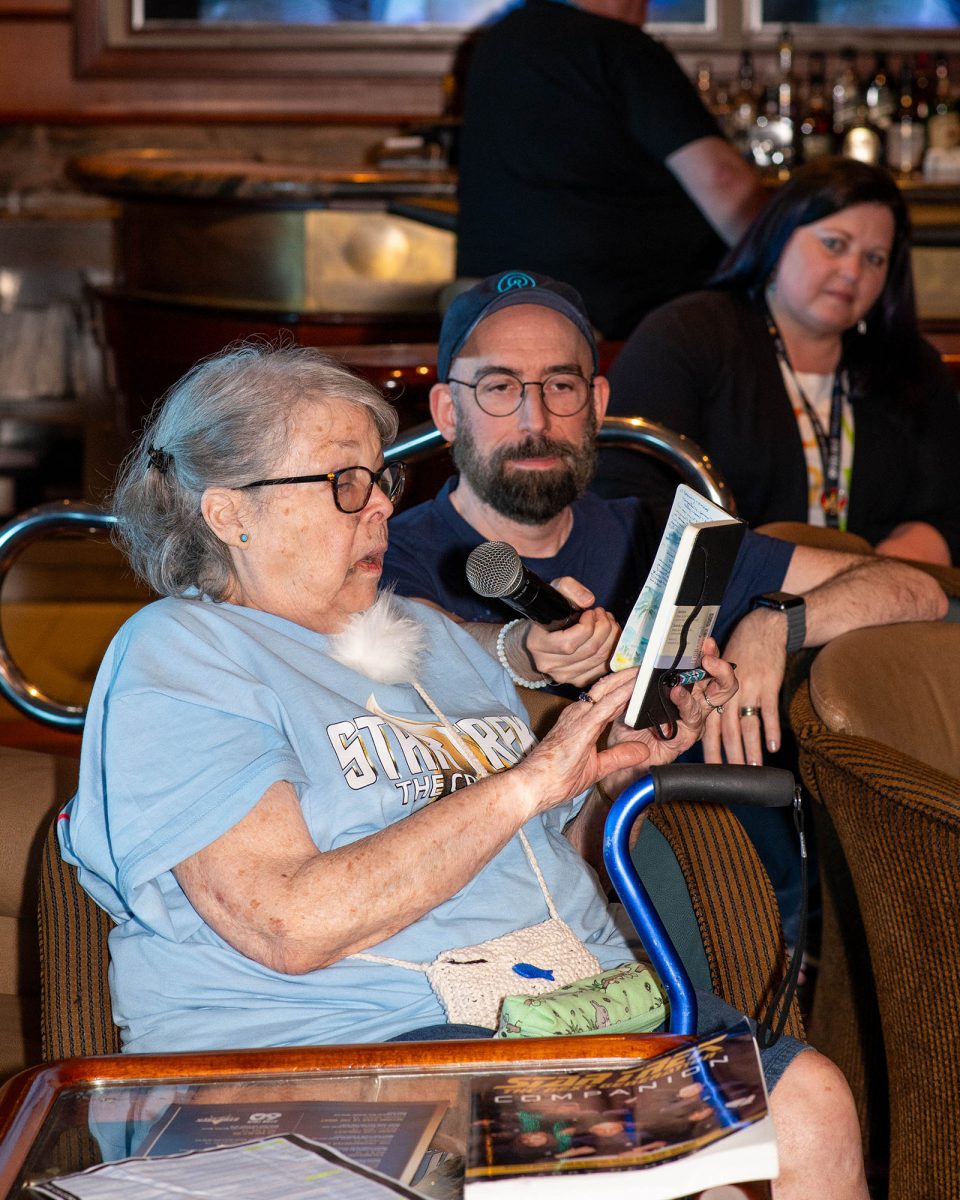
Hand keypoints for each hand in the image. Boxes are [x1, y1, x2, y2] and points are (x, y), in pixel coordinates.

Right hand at [515, 667, 653, 815]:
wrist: (533, 785)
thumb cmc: (555, 777)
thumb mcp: (597, 767)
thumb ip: (620, 756)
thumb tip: (644, 750)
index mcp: (581, 722)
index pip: (608, 699)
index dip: (626, 690)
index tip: (643, 683)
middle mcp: (579, 714)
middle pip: (607, 688)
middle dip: (628, 677)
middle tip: (647, 669)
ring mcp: (578, 717)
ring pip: (608, 691)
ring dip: (627, 680)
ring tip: (646, 671)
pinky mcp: (581, 725)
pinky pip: (606, 705)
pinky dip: (622, 694)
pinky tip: (635, 687)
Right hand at [524, 577, 620, 686]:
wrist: (541, 637)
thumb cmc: (549, 613)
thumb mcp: (554, 592)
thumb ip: (569, 588)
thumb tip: (588, 600)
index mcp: (538, 644)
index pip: (570, 643)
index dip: (588, 626)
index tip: (590, 612)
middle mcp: (549, 664)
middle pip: (589, 650)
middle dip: (604, 628)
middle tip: (603, 614)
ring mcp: (563, 676)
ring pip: (599, 659)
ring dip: (611, 638)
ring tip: (608, 623)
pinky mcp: (577, 681)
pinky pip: (603, 668)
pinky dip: (612, 651)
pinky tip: (609, 637)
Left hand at [604, 638, 738, 796]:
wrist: (617, 758)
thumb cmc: (627, 725)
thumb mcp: (634, 693)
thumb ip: (644, 677)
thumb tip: (650, 654)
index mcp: (685, 692)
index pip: (707, 669)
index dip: (710, 653)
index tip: (704, 639)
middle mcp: (693, 707)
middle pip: (723, 684)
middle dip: (721, 666)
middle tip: (709, 651)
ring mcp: (691, 723)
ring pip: (715, 700)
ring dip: (710, 679)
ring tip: (698, 666)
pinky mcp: (684, 740)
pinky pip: (692, 721)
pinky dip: (686, 704)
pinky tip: (677, 693)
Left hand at [703, 610, 785, 764]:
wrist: (762, 629)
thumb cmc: (740, 652)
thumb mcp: (720, 671)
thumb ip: (715, 696)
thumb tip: (713, 725)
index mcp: (715, 692)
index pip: (710, 726)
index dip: (711, 749)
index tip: (712, 769)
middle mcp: (728, 693)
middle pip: (728, 731)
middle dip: (730, 757)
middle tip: (732, 778)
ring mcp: (748, 689)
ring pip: (748, 725)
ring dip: (751, 749)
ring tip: (754, 769)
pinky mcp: (768, 685)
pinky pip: (769, 711)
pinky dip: (771, 729)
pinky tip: (773, 746)